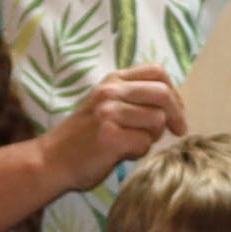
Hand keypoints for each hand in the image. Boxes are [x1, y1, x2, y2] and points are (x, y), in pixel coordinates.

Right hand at [30, 63, 181, 201]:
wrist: (52, 160)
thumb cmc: (85, 137)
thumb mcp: (106, 105)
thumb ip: (134, 98)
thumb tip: (175, 103)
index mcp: (112, 80)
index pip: (158, 71)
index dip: (174, 91)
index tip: (176, 111)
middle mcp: (110, 91)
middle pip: (163, 94)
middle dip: (176, 115)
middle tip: (178, 131)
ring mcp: (108, 113)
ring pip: (156, 120)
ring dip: (152, 137)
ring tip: (133, 143)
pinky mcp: (109, 136)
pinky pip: (144, 143)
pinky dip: (139, 152)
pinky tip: (123, 154)